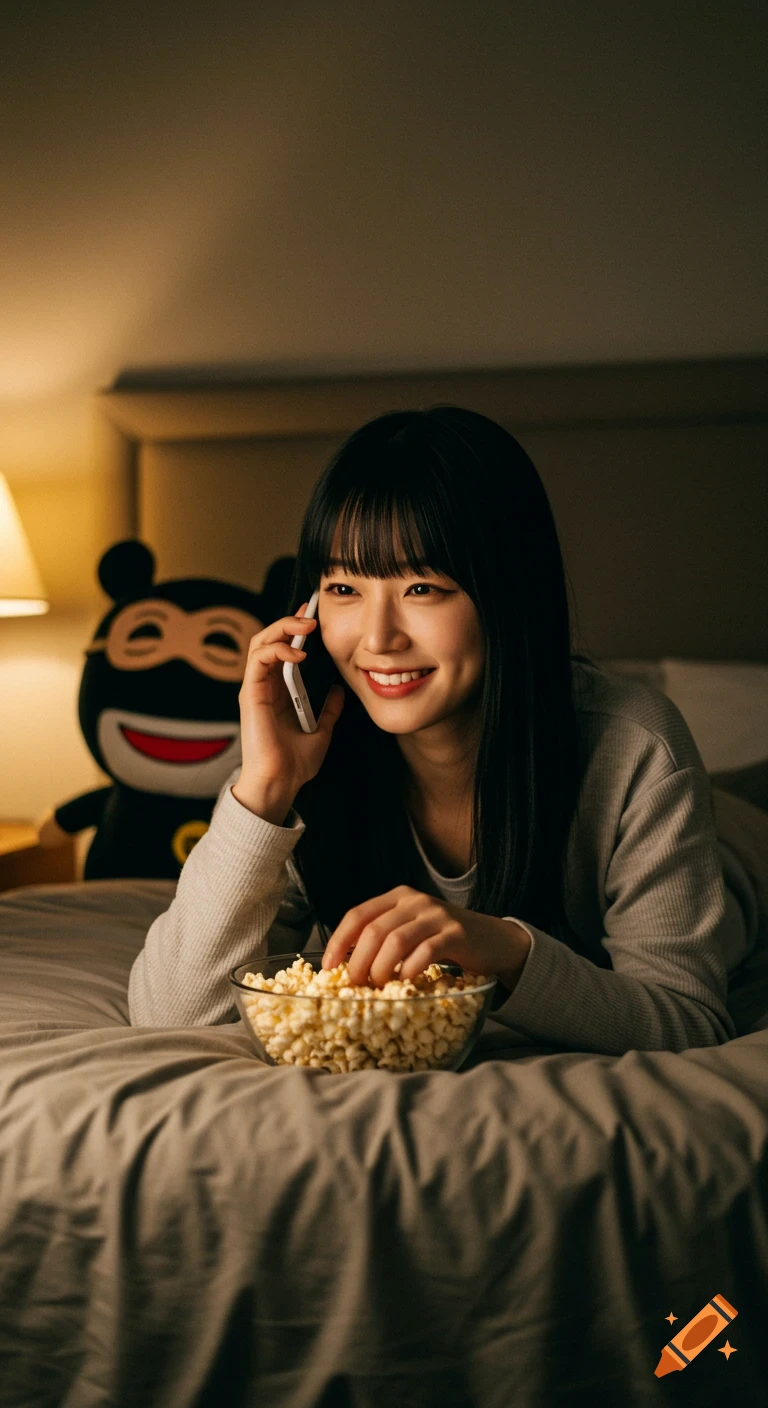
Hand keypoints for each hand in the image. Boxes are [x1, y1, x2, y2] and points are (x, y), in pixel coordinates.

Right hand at [232, 603, 344, 821]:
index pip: (282, 650)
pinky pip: (259, 660)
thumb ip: (328, 710)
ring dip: (282, 629)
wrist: (282, 783)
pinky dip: (277, 650)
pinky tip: (298, 655)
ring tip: (305, 627)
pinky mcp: (250, 694)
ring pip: (260, 643)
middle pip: (269, 640)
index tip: (313, 616)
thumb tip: (338, 690)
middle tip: (311, 614)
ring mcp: (255, 688)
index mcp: (278, 691)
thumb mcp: (322, 731)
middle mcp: (264, 686)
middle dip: (289, 622)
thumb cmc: (295, 764)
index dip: (294, 629)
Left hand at [321, 885, 531, 989]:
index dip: (339, 941)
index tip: (327, 967)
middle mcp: (415, 901)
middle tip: (356, 986)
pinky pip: (425, 951)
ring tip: (379, 987)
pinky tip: (406, 980)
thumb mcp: (410, 931)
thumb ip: (383, 940)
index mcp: (398, 898)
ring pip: (396, 941)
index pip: (357, 915)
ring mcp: (436, 915)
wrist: (492, 940)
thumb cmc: (444, 940)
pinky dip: (410, 969)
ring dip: (381, 969)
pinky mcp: (456, 933)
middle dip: (358, 962)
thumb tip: (346, 968)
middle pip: (374, 931)